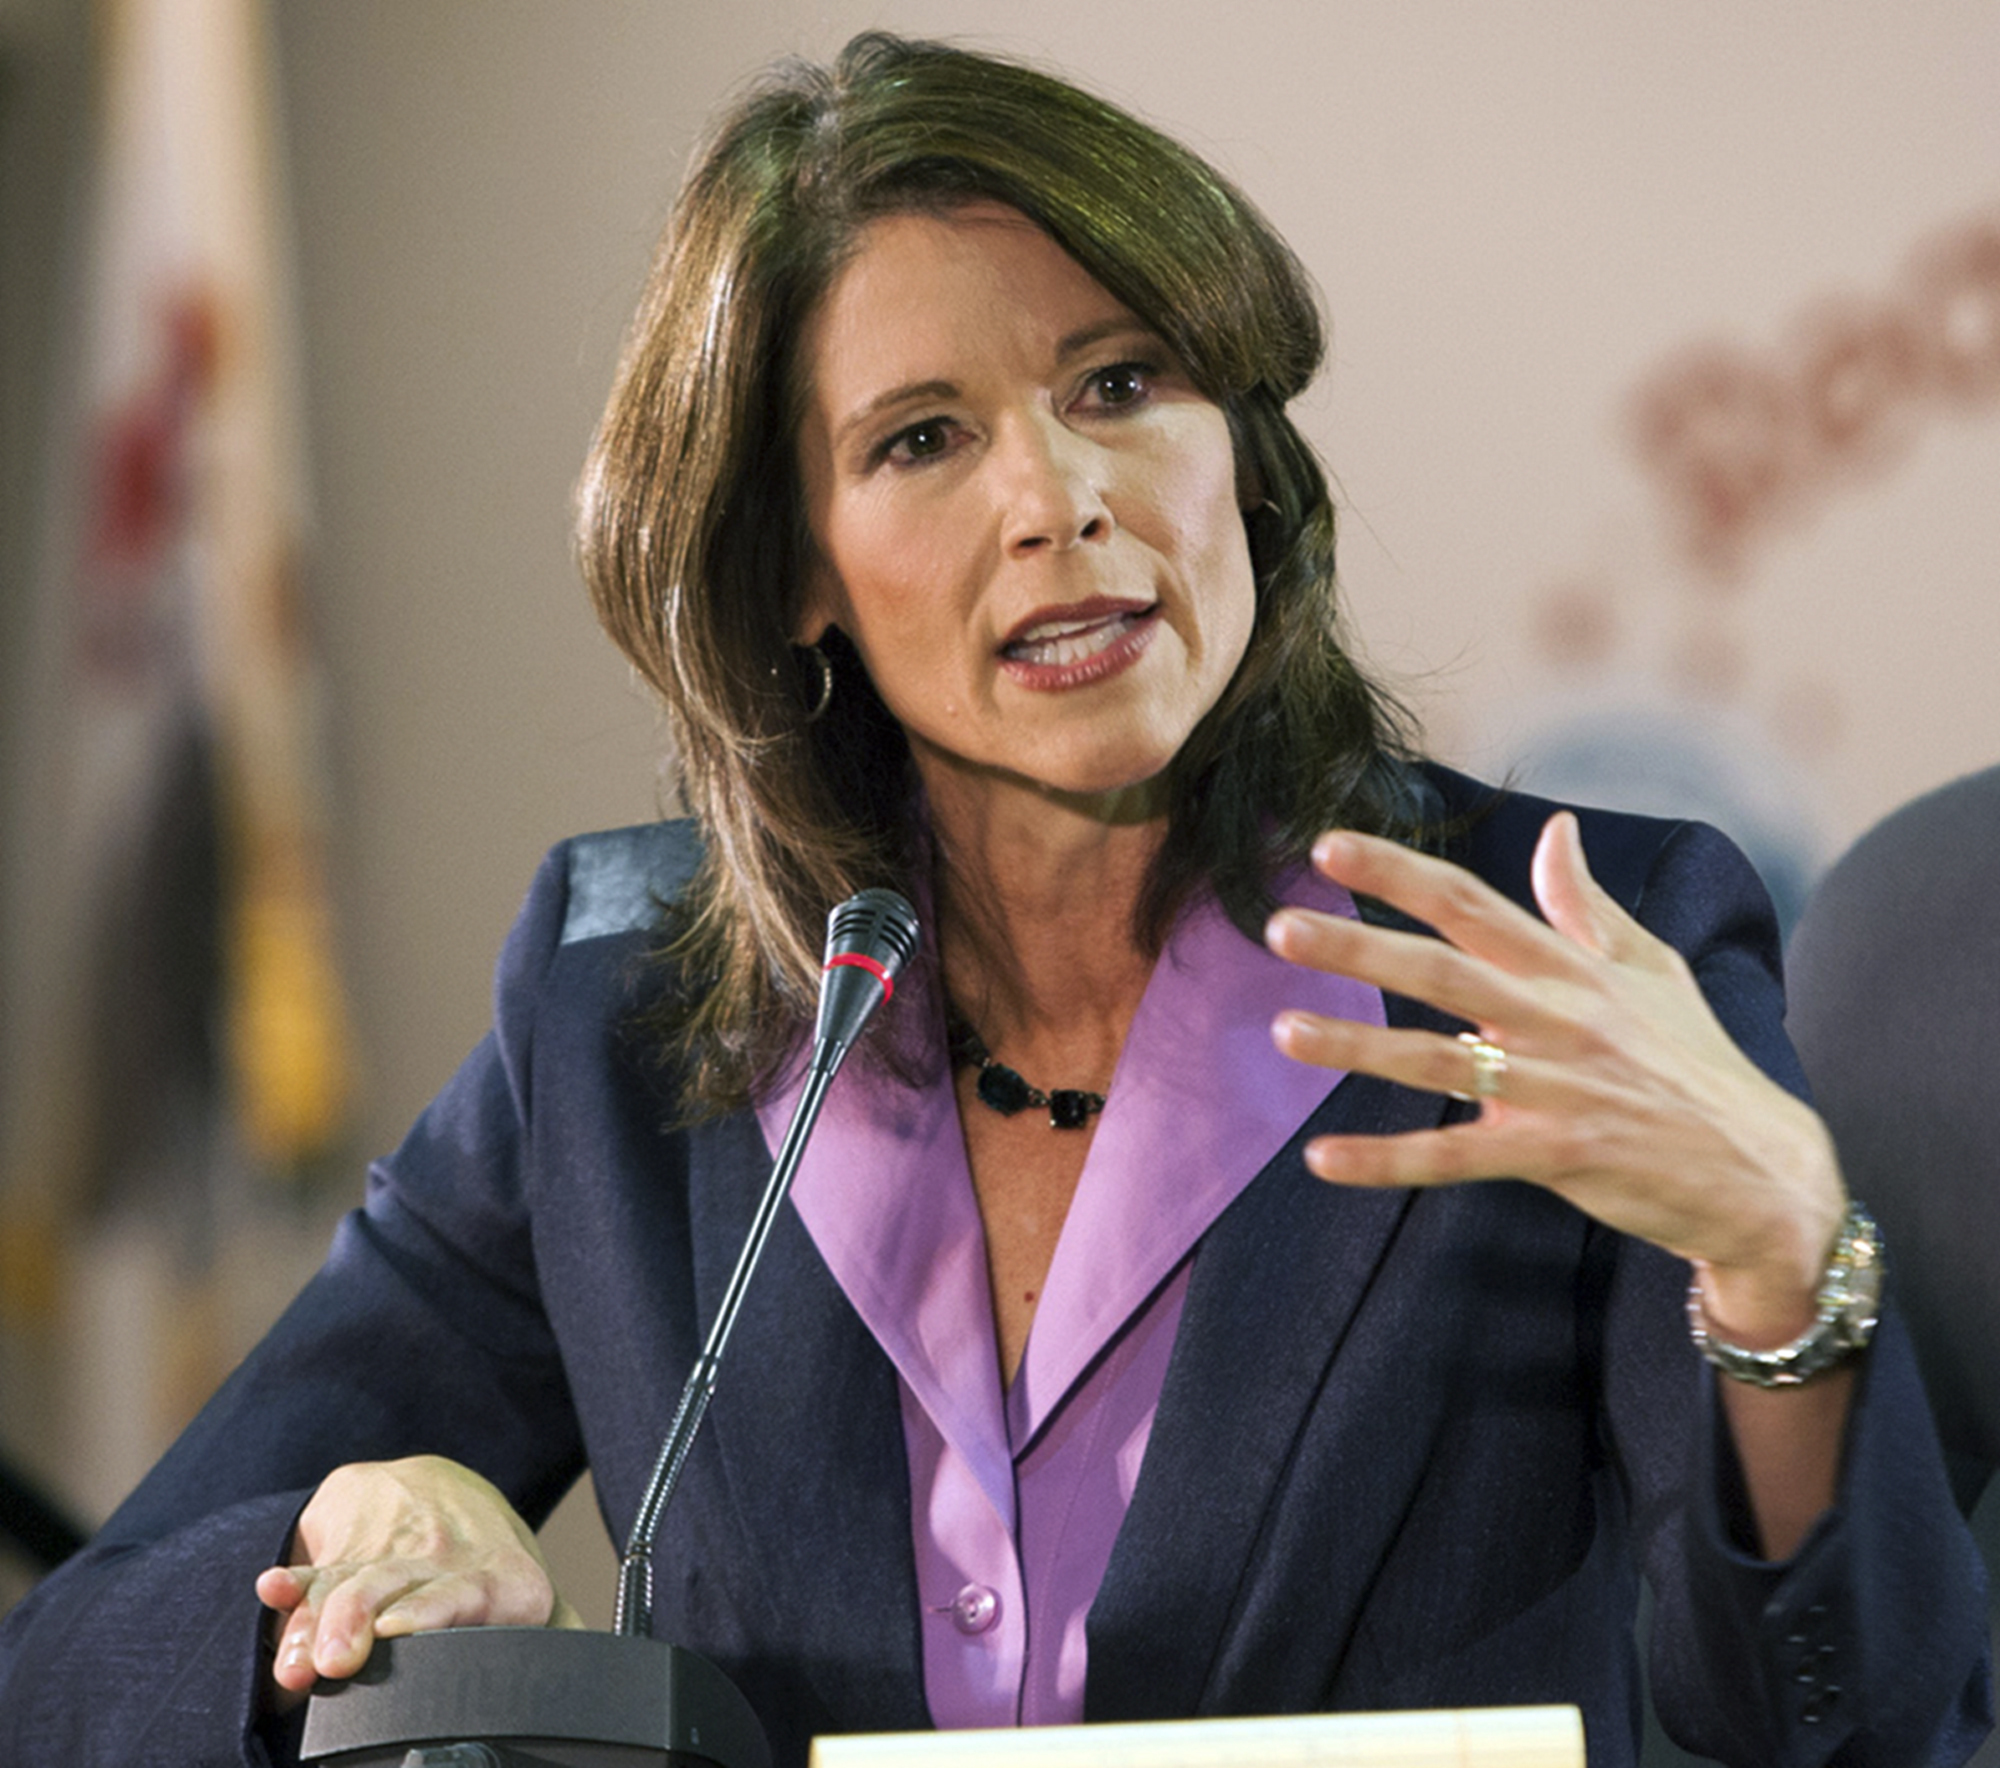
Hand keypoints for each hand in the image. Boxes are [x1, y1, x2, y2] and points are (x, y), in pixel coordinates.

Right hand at [255, 1455, 582, 1707]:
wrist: (440, 1487)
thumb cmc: (488, 1565)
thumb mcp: (529, 1593)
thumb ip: (554, 1634)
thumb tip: (585, 1668)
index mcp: (500, 1581)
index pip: (466, 1595)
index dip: (428, 1612)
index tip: (397, 1631)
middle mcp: (442, 1560)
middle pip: (394, 1589)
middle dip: (359, 1623)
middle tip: (335, 1661)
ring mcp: (390, 1553)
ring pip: (350, 1585)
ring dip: (316, 1623)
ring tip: (297, 1661)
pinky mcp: (347, 1549)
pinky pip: (320, 1568)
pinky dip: (292, 1583)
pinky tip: (271, 1587)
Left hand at [1264, 813, 1845, 1345]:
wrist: (1762, 1175)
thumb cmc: (1696, 1065)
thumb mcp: (1652, 971)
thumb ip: (1586, 905)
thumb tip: (1554, 828)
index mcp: (1570, 968)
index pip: (1469, 903)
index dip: (1397, 872)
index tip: (1327, 846)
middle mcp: (1556, 1018)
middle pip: (1441, 972)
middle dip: (1356, 949)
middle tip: (1279, 928)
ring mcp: (1554, 1088)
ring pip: (1437, 1061)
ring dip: (1355, 1048)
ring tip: (1283, 1031)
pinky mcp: (1554, 1155)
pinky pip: (1455, 1156)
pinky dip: (1388, 1160)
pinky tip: (1322, 1159)